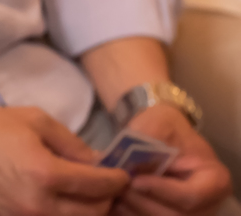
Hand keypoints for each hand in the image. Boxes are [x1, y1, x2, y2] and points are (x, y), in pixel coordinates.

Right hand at [0, 105, 129, 215]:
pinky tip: (55, 205)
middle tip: (105, 188)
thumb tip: (97, 164)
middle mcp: (36, 205)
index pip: (100, 187)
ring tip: (83, 199)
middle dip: (106, 200)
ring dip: (84, 213)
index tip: (122, 176)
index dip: (118, 180)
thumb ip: (71, 143)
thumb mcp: (34, 120)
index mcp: (46, 174)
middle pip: (93, 214)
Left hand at [112, 103, 230, 215]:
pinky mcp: (170, 215)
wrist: (164, 135)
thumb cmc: (166, 127)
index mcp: (214, 180)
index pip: (190, 196)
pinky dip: (130, 213)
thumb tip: (131, 167)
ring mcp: (191, 214)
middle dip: (141, 201)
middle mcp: (208, 204)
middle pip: (174, 215)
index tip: (135, 180)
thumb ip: (149, 143)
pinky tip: (115, 199)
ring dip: (133, 209)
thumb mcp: (160, 122)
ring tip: (113, 190)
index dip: (160, 191)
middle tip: (116, 185)